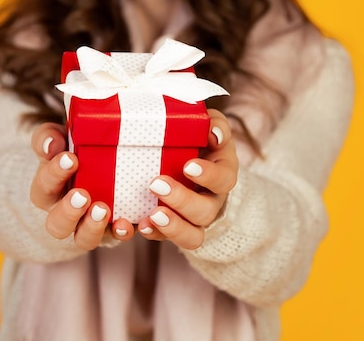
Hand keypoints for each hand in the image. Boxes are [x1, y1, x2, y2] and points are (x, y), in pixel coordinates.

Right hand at [30, 122, 134, 248]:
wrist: (100, 159)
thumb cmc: (73, 147)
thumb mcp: (58, 137)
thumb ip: (49, 137)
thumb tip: (51, 145)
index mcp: (49, 189)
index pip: (43, 187)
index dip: (54, 175)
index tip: (70, 159)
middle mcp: (65, 213)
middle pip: (57, 225)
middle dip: (68, 212)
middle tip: (82, 195)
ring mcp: (89, 224)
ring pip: (83, 239)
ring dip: (92, 227)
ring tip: (102, 210)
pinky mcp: (113, 227)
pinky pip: (116, 236)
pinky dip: (121, 232)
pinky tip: (127, 223)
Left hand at [137, 109, 237, 249]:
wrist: (190, 158)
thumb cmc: (199, 138)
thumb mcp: (209, 125)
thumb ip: (214, 124)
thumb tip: (214, 134)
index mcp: (223, 172)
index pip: (224, 179)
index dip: (209, 175)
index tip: (188, 165)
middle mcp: (212, 200)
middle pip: (205, 211)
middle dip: (182, 200)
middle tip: (156, 184)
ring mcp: (194, 218)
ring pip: (193, 236)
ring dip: (172, 227)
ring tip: (152, 215)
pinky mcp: (174, 227)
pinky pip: (167, 239)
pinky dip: (153, 234)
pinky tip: (139, 225)